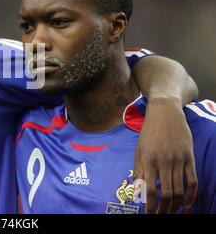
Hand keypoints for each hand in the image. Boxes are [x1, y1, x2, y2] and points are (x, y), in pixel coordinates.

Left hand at [134, 97, 197, 213]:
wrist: (165, 113)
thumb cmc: (149, 133)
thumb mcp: (139, 150)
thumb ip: (138, 170)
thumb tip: (137, 191)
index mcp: (148, 160)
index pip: (149, 189)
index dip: (150, 205)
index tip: (149, 214)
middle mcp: (163, 161)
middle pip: (166, 193)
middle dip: (164, 209)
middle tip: (162, 216)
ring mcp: (178, 159)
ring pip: (180, 189)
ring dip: (177, 205)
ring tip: (173, 212)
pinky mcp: (189, 157)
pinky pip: (193, 180)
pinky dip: (192, 195)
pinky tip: (188, 203)